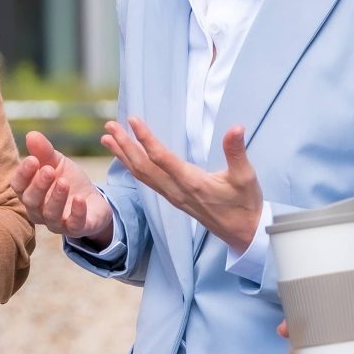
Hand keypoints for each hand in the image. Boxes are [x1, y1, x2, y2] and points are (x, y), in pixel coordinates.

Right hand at [11, 131, 115, 248]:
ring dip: (56, 198)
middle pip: (31, 201)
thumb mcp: (57, 162)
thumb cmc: (68, 180)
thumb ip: (44, 151)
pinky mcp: (76, 228)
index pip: (18, 186)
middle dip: (38, 186)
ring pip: (50, 215)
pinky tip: (80, 199)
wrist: (93, 199)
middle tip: (48, 170)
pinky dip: (76, 212)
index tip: (33, 160)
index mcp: (30, 192)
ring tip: (64, 181)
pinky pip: (73, 225)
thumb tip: (31, 134)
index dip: (23, 174)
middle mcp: (38, 210)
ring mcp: (56, 222)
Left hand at [102, 116, 262, 252]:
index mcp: (192, 183)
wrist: (244, 233)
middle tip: (109, 126)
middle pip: (143, 167)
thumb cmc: (246, 204)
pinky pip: (147, 182)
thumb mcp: (246, 177)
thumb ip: (237, 152)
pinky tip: (125, 158)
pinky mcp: (174, 199)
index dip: (145, 138)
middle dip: (125, 145)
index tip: (133, 120)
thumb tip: (236, 127)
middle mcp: (177, 191)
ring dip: (124, 155)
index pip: (162, 158)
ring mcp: (173, 196)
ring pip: (142, 175)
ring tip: (107, 138)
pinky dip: (133, 167)